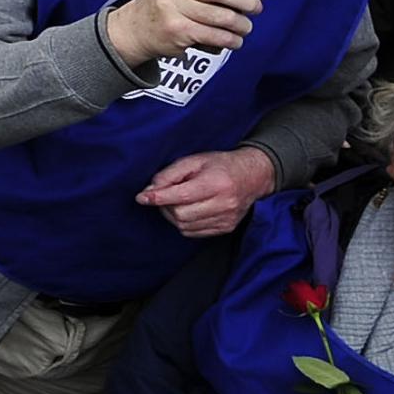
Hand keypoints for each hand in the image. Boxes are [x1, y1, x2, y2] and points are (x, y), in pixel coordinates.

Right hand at [106, 0, 270, 64]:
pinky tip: (234, 39)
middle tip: (256, 6)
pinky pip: (215, 36)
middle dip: (246, 0)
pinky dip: (232, 40)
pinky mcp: (177, 30)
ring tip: (244, 26)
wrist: (138, 27)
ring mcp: (172, 8)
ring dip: (241, 25)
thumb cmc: (171, 1)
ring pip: (221, 17)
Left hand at [137, 147, 275, 237]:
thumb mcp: (193, 161)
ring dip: (172, 215)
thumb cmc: (220, 165)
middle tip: (163, 195)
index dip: (158, 198)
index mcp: (216, 183)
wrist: (252, 178)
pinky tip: (186, 210)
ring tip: (175, 201)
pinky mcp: (226, 229)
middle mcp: (224, 204)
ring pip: (185, 226)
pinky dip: (183, 223)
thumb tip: (149, 191)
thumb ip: (170, 174)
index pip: (181, 196)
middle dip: (164, 206)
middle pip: (181, 214)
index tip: (141, 197)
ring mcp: (226, 219)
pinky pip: (194, 233)